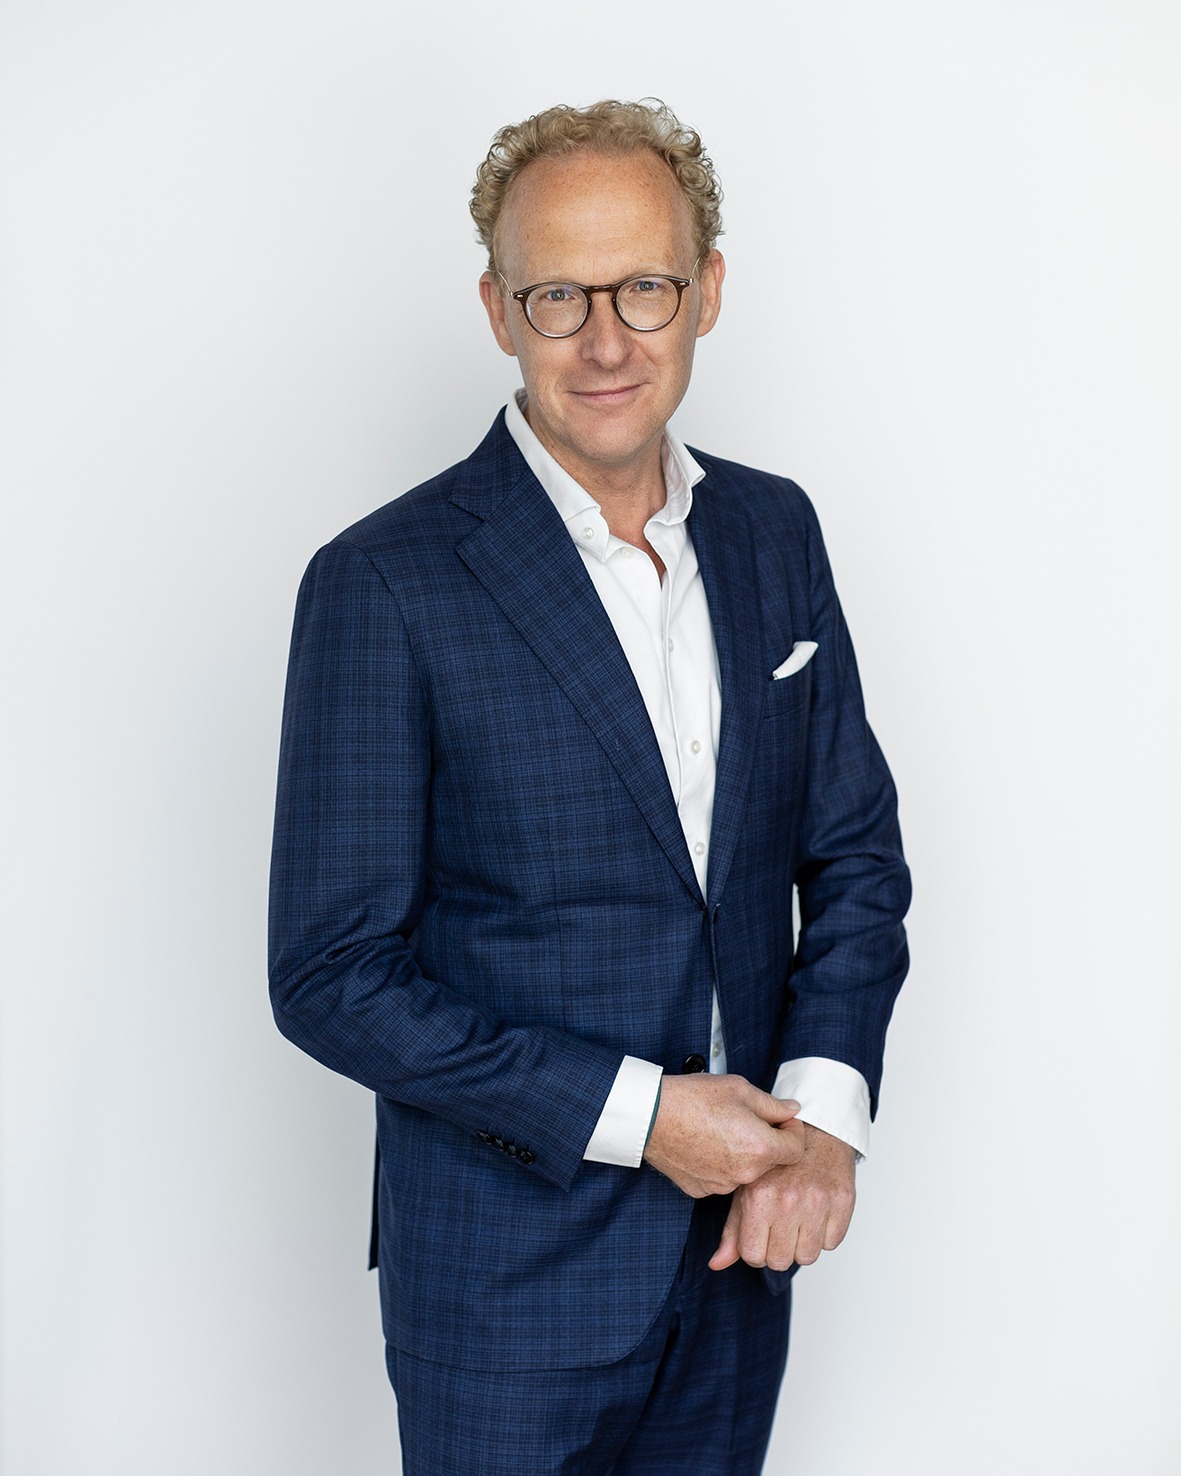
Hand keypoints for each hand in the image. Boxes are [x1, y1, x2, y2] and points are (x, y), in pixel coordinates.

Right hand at [641, 1074, 805, 1197]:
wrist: (650, 1116)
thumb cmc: (693, 1098)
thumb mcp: (740, 1089)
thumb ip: (773, 1104)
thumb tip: (792, 1110)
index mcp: (761, 1147)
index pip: (798, 1149)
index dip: (793, 1131)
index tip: (782, 1119)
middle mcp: (745, 1174)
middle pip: (771, 1161)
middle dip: (766, 1141)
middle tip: (746, 1118)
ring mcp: (722, 1186)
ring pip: (746, 1171)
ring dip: (742, 1153)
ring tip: (720, 1129)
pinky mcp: (702, 1190)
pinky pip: (722, 1178)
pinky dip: (720, 1164)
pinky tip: (704, 1144)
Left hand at [708, 1123, 855, 1271]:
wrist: (815, 1126)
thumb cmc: (776, 1160)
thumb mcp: (746, 1187)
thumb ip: (732, 1229)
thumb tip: (717, 1264)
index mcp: (759, 1196)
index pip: (753, 1256)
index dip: (755, 1251)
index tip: (760, 1237)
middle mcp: (789, 1200)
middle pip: (780, 1261)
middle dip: (778, 1250)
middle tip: (780, 1229)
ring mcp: (818, 1200)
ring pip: (808, 1256)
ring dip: (802, 1244)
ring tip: (799, 1220)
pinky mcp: (843, 1200)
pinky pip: (832, 1242)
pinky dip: (824, 1233)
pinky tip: (816, 1212)